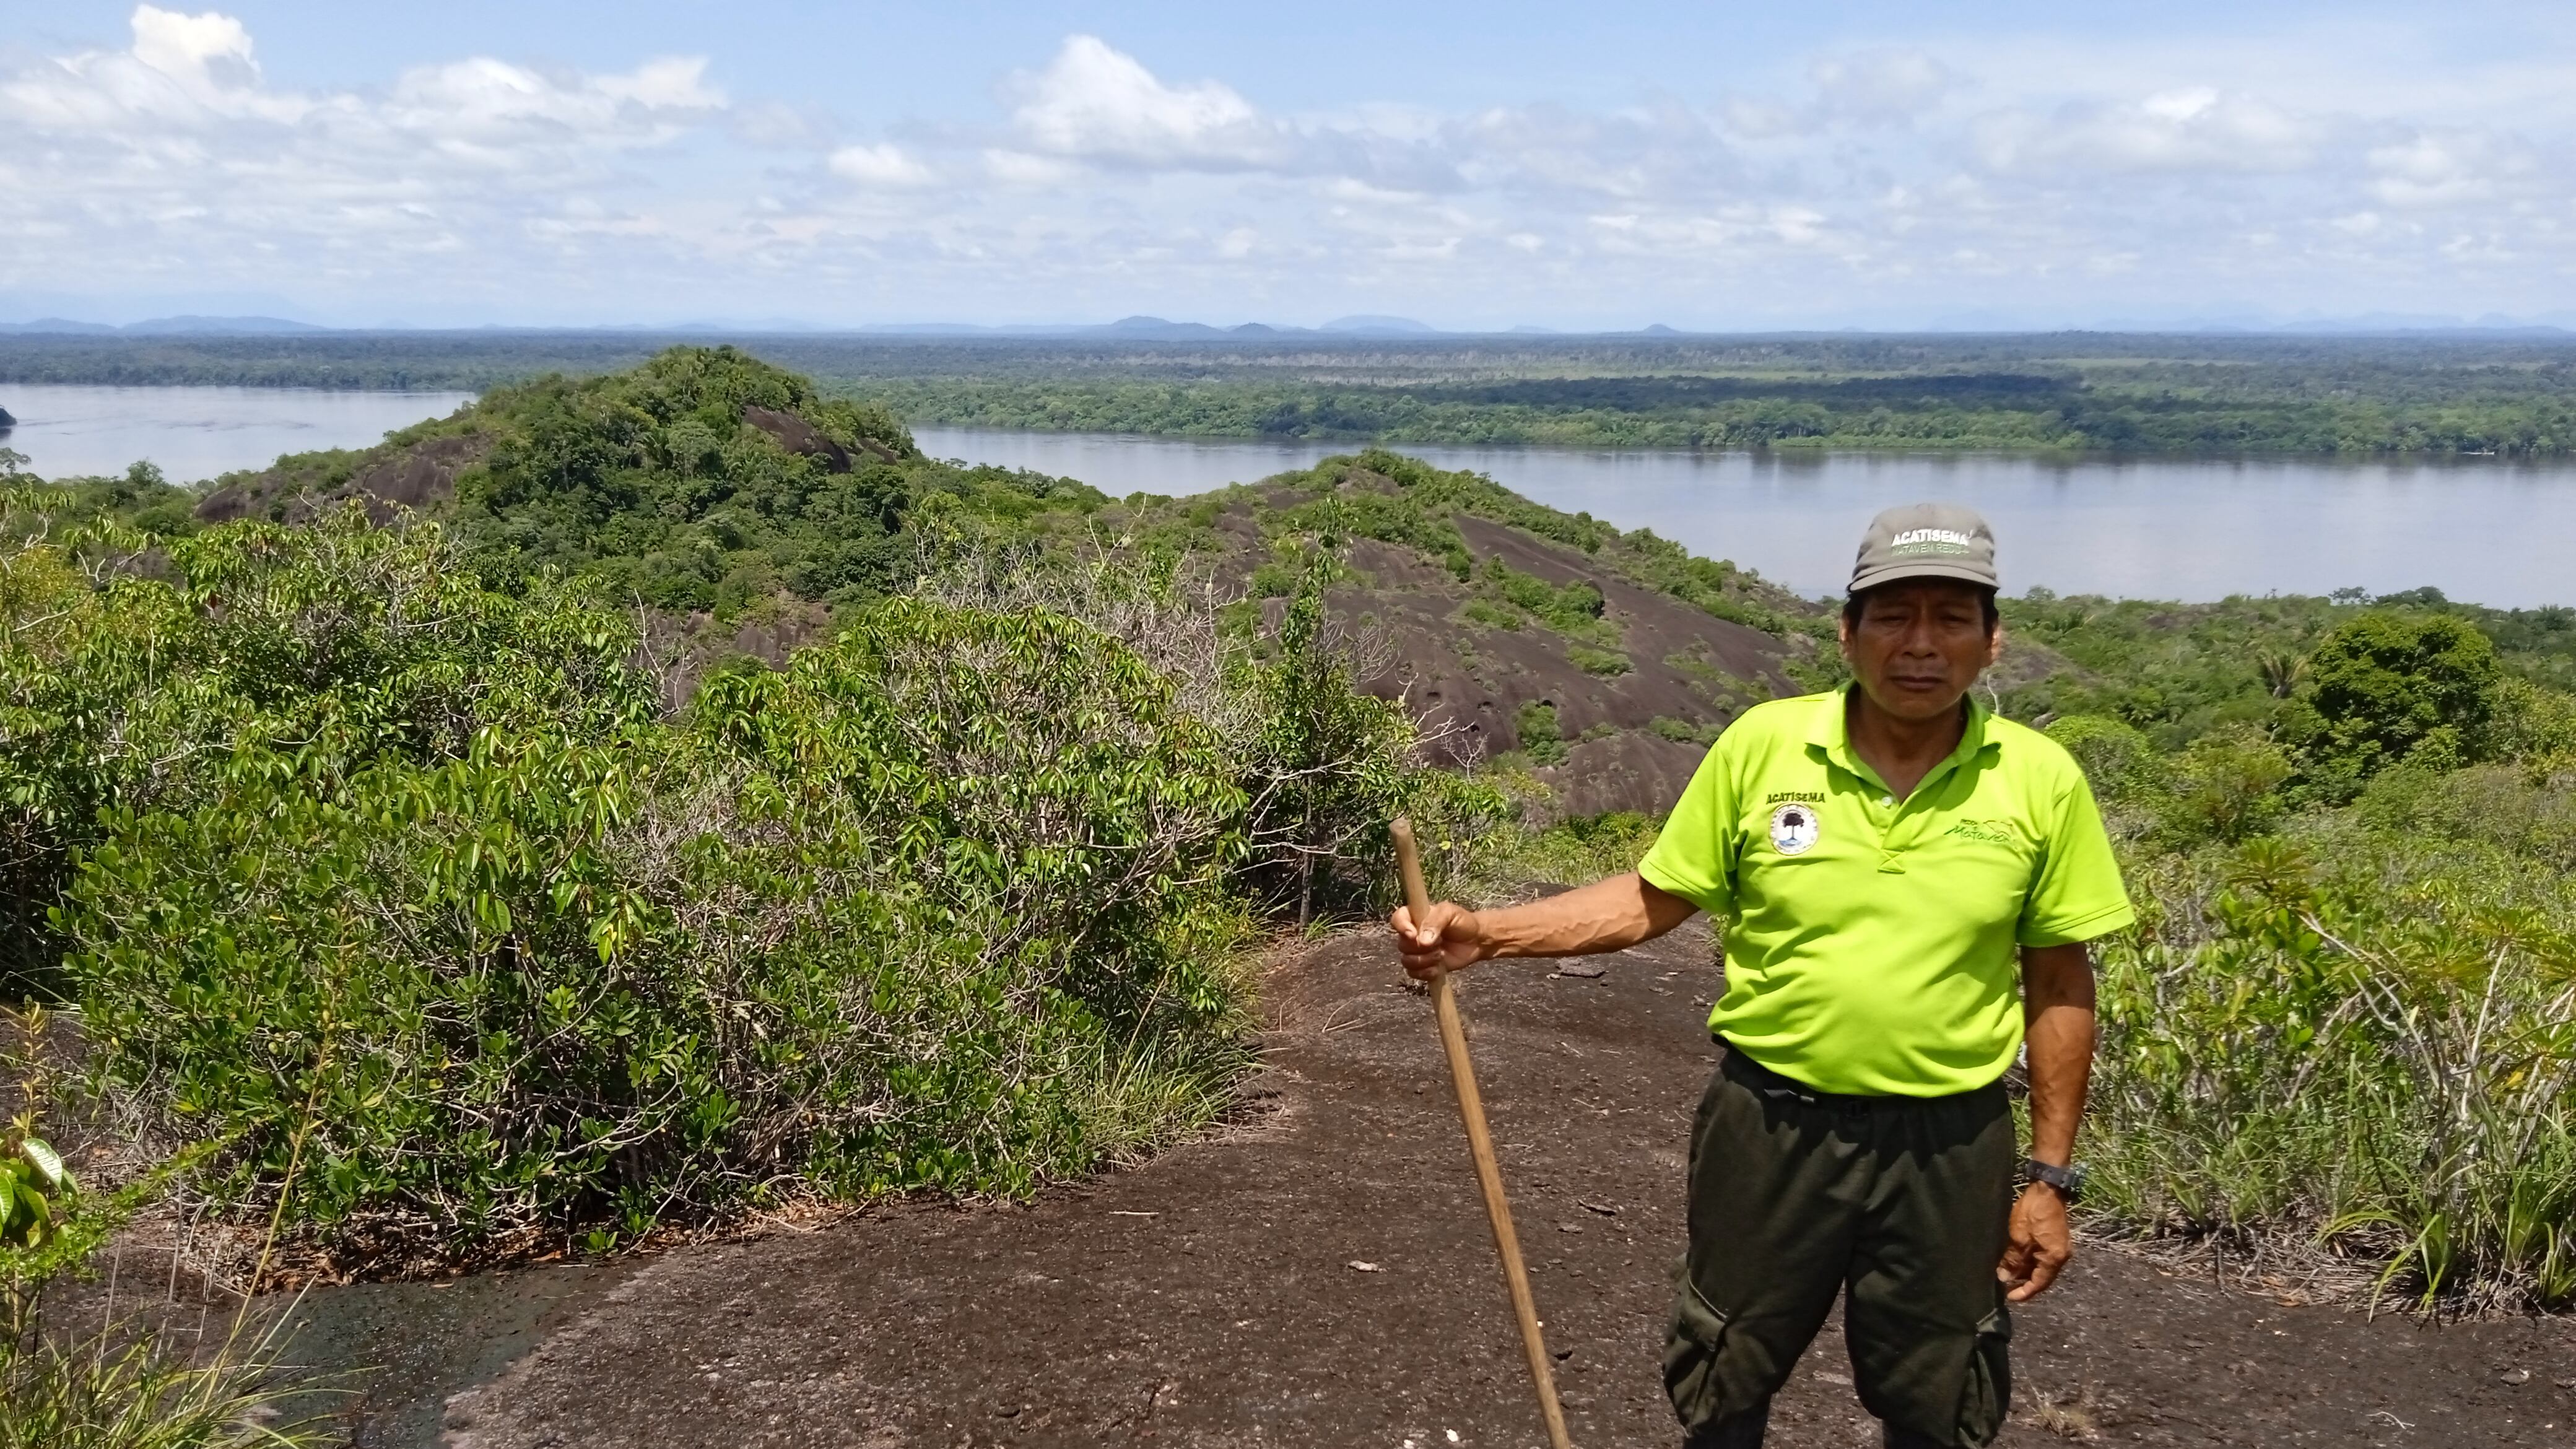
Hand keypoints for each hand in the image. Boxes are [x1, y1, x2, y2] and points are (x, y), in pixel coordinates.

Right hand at [1390, 900, 1490, 979]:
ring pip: (1407, 961)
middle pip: (1402, 944)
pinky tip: (1438, 968)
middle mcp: (1413, 934)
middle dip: (1421, 948)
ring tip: (1441, 955)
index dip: (1401, 927)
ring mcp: (1417, 951)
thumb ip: (1435, 922)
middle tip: (1439, 943)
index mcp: (1416, 916)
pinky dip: (1426, 973)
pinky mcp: (1423, 966)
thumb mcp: (1450, 913)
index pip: (1397, 919)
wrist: (1476, 941)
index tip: (1413, 935)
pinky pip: (1414, 973)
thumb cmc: (1463, 922)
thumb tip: (1422, 941)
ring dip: (1424, 961)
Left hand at [1998, 1182, 2072, 1301]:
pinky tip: (2016, 1261)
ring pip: (2041, 1267)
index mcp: (2054, 1258)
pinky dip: (2029, 1262)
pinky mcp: (2055, 1240)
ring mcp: (2059, 1248)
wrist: (2046, 1189)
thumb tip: (2004, 1278)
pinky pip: (2042, 1257)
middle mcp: (2060, 1256)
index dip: (2024, 1292)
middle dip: (2024, 1283)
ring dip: (2025, 1272)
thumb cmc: (2033, 1212)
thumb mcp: (2019, 1238)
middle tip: (2005, 1287)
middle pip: (2041, 1277)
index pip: (2039, 1283)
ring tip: (2007, 1274)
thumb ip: (2013, 1260)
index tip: (2009, 1298)